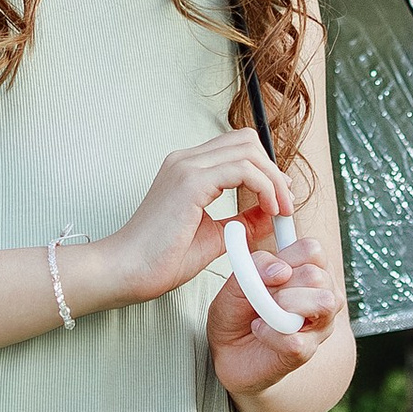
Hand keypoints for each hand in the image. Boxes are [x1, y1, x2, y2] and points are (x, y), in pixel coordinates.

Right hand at [93, 128, 287, 311]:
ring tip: (280, 210)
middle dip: (273, 170)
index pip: (236, 148)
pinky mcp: (190, 182)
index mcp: (187, 169)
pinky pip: (242, 169)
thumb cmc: (161, 259)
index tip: (279, 198)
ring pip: (247, 150)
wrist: (127, 271)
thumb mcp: (215, 236)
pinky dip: (264, 186)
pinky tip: (268, 209)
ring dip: (273, 179)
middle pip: (246, 141)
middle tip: (285, 203)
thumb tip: (269, 213)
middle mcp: (186, 160)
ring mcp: (186, 167)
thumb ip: (241, 220)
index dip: (265, 168)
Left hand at [207, 237, 343, 396]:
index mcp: (308, 272)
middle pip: (317, 275)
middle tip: (263, 295)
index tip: (268, 270)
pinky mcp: (306, 352)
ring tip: (264, 313)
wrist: (226, 350)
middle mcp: (322, 296)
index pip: (313, 250)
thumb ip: (256, 266)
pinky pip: (296, 338)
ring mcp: (319, 326)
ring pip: (323, 303)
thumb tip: (280, 270)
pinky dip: (270, 334)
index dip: (287, 255)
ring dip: (284, 306)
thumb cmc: (237, 312)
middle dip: (283, 284)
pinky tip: (260, 331)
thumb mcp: (237, 281)